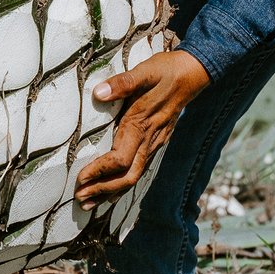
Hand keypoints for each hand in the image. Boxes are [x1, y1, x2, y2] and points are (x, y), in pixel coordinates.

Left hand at [74, 49, 210, 203]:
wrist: (194, 73)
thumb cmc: (166, 70)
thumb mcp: (144, 71)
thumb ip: (122, 83)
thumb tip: (99, 93)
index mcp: (141, 124)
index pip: (119, 159)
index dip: (99, 172)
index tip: (80, 179)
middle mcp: (149, 139)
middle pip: (127, 176)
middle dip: (103, 190)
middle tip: (80, 199)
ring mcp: (155, 143)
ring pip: (134, 176)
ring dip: (112, 192)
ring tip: (90, 203)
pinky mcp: (157, 142)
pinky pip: (140, 169)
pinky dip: (124, 183)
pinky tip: (113, 190)